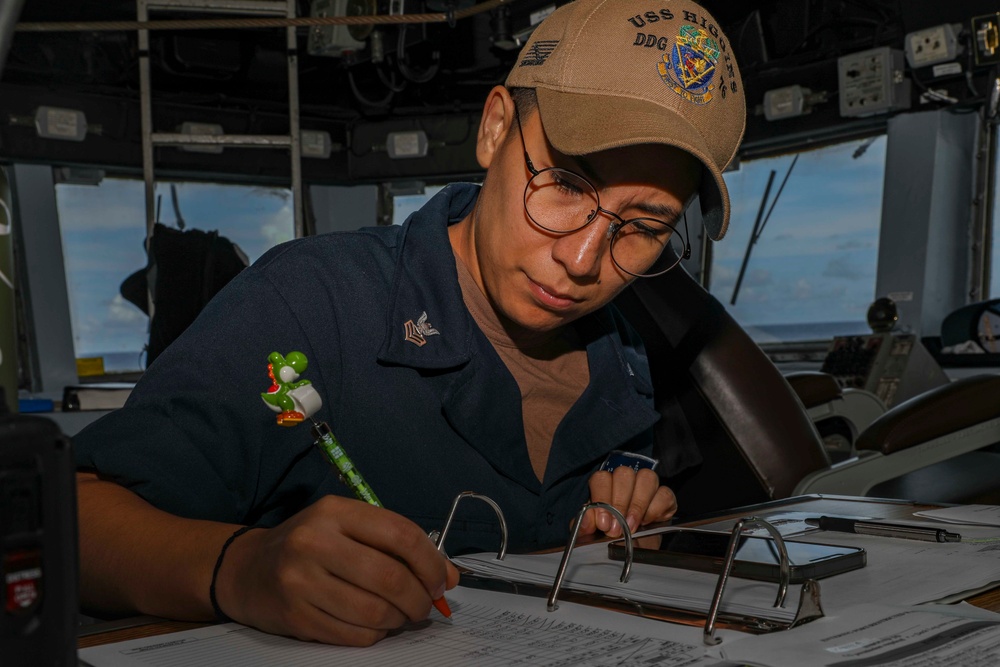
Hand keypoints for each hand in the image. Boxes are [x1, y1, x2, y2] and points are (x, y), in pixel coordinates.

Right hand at [214, 495, 458, 645]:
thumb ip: (399, 546)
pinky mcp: (295, 618)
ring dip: (399, 619)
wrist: (248, 570)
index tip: (441, 581)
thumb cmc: (311, 545)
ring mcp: (301, 582)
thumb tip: (448, 577)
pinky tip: (374, 625)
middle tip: (425, 605)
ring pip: (375, 612)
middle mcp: (315, 542)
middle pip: (390, 578)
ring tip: (400, 615)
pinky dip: (376, 635)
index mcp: (335, 512)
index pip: (400, 535)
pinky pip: (355, 636)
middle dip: (419, 598)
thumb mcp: (350, 528)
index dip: (431, 563)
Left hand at [577, 467, 676, 537]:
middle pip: (624, 474)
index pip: (602, 478)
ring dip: (638, 504)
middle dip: (619, 503)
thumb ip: (586, 524)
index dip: (602, 498)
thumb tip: (586, 523)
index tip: (603, 522)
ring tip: (632, 526)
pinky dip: (656, 509)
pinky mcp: (666, 496)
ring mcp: (648, 485)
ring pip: (647, 478)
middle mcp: (626, 480)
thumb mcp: (595, 532)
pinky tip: (648, 522)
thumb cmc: (612, 534)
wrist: (635, 548)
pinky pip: (664, 494)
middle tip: (617, 529)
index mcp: (606, 484)